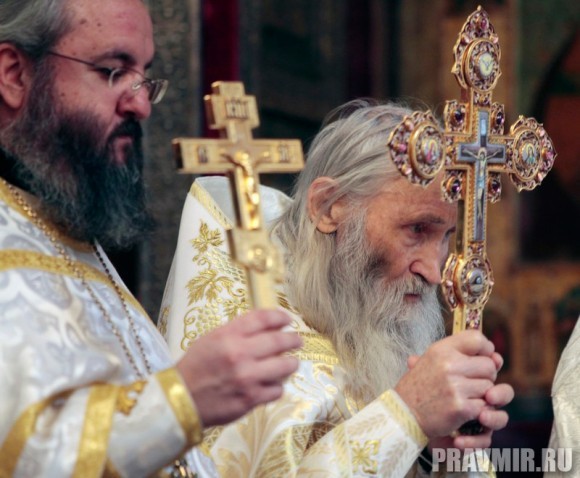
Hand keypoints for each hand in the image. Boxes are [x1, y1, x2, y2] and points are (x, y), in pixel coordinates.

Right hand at [176, 309, 301, 426]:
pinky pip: (277, 389)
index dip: (280, 317)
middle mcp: (240, 354)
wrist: (181, 399)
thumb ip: (238, 332)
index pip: (263, 318)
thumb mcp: (213, 339)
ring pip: (285, 366)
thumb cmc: (196, 366)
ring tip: (290, 363)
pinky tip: (271, 384)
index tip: (288, 320)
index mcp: (229, 335)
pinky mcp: (251, 399)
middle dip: (293, 339)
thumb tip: (269, 326)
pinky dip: (276, 386)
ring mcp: (247, 377)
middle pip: (280, 341)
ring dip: (291, 363)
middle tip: (297, 341)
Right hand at [395, 330, 500, 438]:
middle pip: (488, 365)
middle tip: (471, 383)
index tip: (481, 359)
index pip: (477, 339)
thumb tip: (497, 358)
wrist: (404, 414)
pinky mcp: (461, 407)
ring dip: (481, 394)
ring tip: (464, 396)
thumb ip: (459, 354)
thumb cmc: (419, 387)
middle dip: (486, 376)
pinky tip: (462, 410)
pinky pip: (484, 406)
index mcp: (441, 349)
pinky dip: (477, 410)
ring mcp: (455, 386)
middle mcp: (449, 364)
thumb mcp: (430, 360)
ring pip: (488, 387)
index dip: (485, 349)